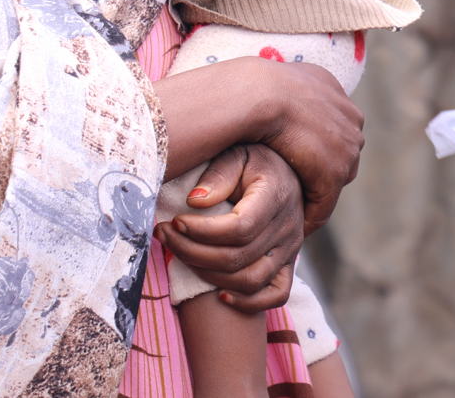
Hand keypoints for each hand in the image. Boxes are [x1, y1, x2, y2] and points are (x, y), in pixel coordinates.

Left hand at [158, 144, 303, 312]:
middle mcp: (288, 226)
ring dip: (209, 276)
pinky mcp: (289, 264)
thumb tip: (194, 201)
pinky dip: (248, 302)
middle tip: (164, 235)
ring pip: (251, 280)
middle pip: (238, 257)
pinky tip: (220, 295)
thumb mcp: (237, 153)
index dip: (202, 232)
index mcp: (276, 195)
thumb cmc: (254, 160)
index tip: (174, 221)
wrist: (286, 170)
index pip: (239, 228)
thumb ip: (218, 174)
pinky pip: (276, 295)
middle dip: (192, 252)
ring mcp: (291, 249)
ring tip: (181, 256)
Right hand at [250, 60, 363, 236]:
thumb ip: (276, 95)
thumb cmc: (245, 89)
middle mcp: (347, 113)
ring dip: (314, 195)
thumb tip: (267, 102)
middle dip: (319, 169)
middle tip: (292, 189)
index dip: (310, 146)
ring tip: (289, 211)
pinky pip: (323, 203)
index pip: (330, 126)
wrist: (255, 93)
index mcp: (329, 86)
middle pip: (339, 153)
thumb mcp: (265, 84)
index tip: (290, 160)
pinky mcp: (335, 171)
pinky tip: (290, 225)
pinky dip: (308, 216)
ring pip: (333, 180)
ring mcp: (347, 143)